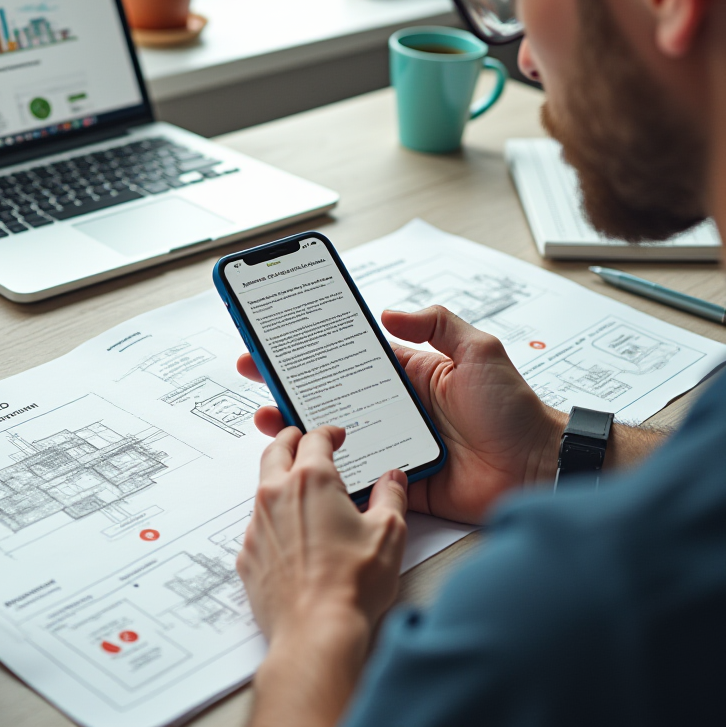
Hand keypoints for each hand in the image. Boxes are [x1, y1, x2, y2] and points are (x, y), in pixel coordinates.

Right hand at [239, 305, 565, 524]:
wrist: (538, 470)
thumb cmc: (514, 409)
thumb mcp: (478, 351)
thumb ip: (437, 324)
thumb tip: (389, 312)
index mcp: (407, 374)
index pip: (349, 356)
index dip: (315, 346)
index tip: (281, 336)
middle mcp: (393, 407)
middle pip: (330, 392)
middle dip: (290, 382)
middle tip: (255, 371)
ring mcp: (391, 444)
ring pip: (334, 434)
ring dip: (299, 425)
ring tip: (267, 417)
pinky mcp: (396, 481)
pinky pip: (355, 475)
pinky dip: (328, 471)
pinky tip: (302, 463)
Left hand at [239, 425, 407, 726]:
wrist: (316, 633)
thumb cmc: (352, 584)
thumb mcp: (388, 533)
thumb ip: (391, 497)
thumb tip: (393, 479)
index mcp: (311, 480)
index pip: (314, 439)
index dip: (327, 432)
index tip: (336, 434)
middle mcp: (277, 494)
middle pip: (276, 450)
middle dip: (289, 438)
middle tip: (300, 438)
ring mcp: (257, 524)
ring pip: (263, 486)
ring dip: (278, 477)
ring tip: (296, 483)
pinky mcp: (248, 552)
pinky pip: (257, 524)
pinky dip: (272, 518)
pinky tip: (289, 532)